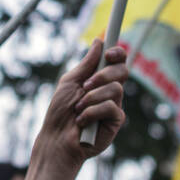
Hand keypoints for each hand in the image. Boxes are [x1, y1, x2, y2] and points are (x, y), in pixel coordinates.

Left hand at [20, 39, 127, 179]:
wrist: (56, 138)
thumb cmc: (60, 111)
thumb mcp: (70, 82)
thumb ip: (86, 64)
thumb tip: (99, 41)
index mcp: (99, 79)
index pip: (117, 61)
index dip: (117, 53)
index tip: (110, 52)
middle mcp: (109, 91)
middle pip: (122, 71)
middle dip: (104, 74)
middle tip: (86, 84)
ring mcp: (114, 105)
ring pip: (116, 89)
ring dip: (92, 97)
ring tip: (78, 108)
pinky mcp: (116, 121)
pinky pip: (111, 107)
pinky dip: (92, 112)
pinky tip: (82, 121)